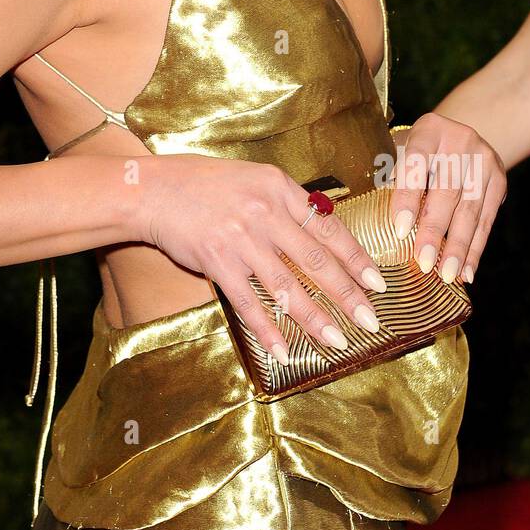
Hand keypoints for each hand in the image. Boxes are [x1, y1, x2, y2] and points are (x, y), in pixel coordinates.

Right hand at [133, 154, 388, 363]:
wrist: (153, 190)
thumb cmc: (204, 184)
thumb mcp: (252, 179)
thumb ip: (284, 202)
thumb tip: (321, 229)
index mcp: (278, 188)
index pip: (327, 227)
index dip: (355, 258)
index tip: (376, 282)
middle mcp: (264, 212)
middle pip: (316, 260)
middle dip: (348, 295)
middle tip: (371, 321)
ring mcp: (241, 238)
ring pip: (288, 286)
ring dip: (315, 318)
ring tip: (336, 341)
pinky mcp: (217, 261)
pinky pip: (249, 302)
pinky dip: (267, 329)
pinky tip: (283, 350)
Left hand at [389, 113, 506, 284]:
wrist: (460, 137)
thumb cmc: (419, 150)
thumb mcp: (401, 150)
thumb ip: (389, 176)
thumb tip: (374, 222)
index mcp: (429, 130)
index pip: (415, 163)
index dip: (407, 197)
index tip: (399, 230)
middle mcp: (460, 141)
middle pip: (446, 191)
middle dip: (434, 230)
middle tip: (423, 262)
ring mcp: (484, 160)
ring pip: (470, 209)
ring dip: (458, 247)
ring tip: (447, 275)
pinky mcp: (500, 180)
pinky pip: (487, 220)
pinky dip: (475, 248)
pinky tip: (466, 271)